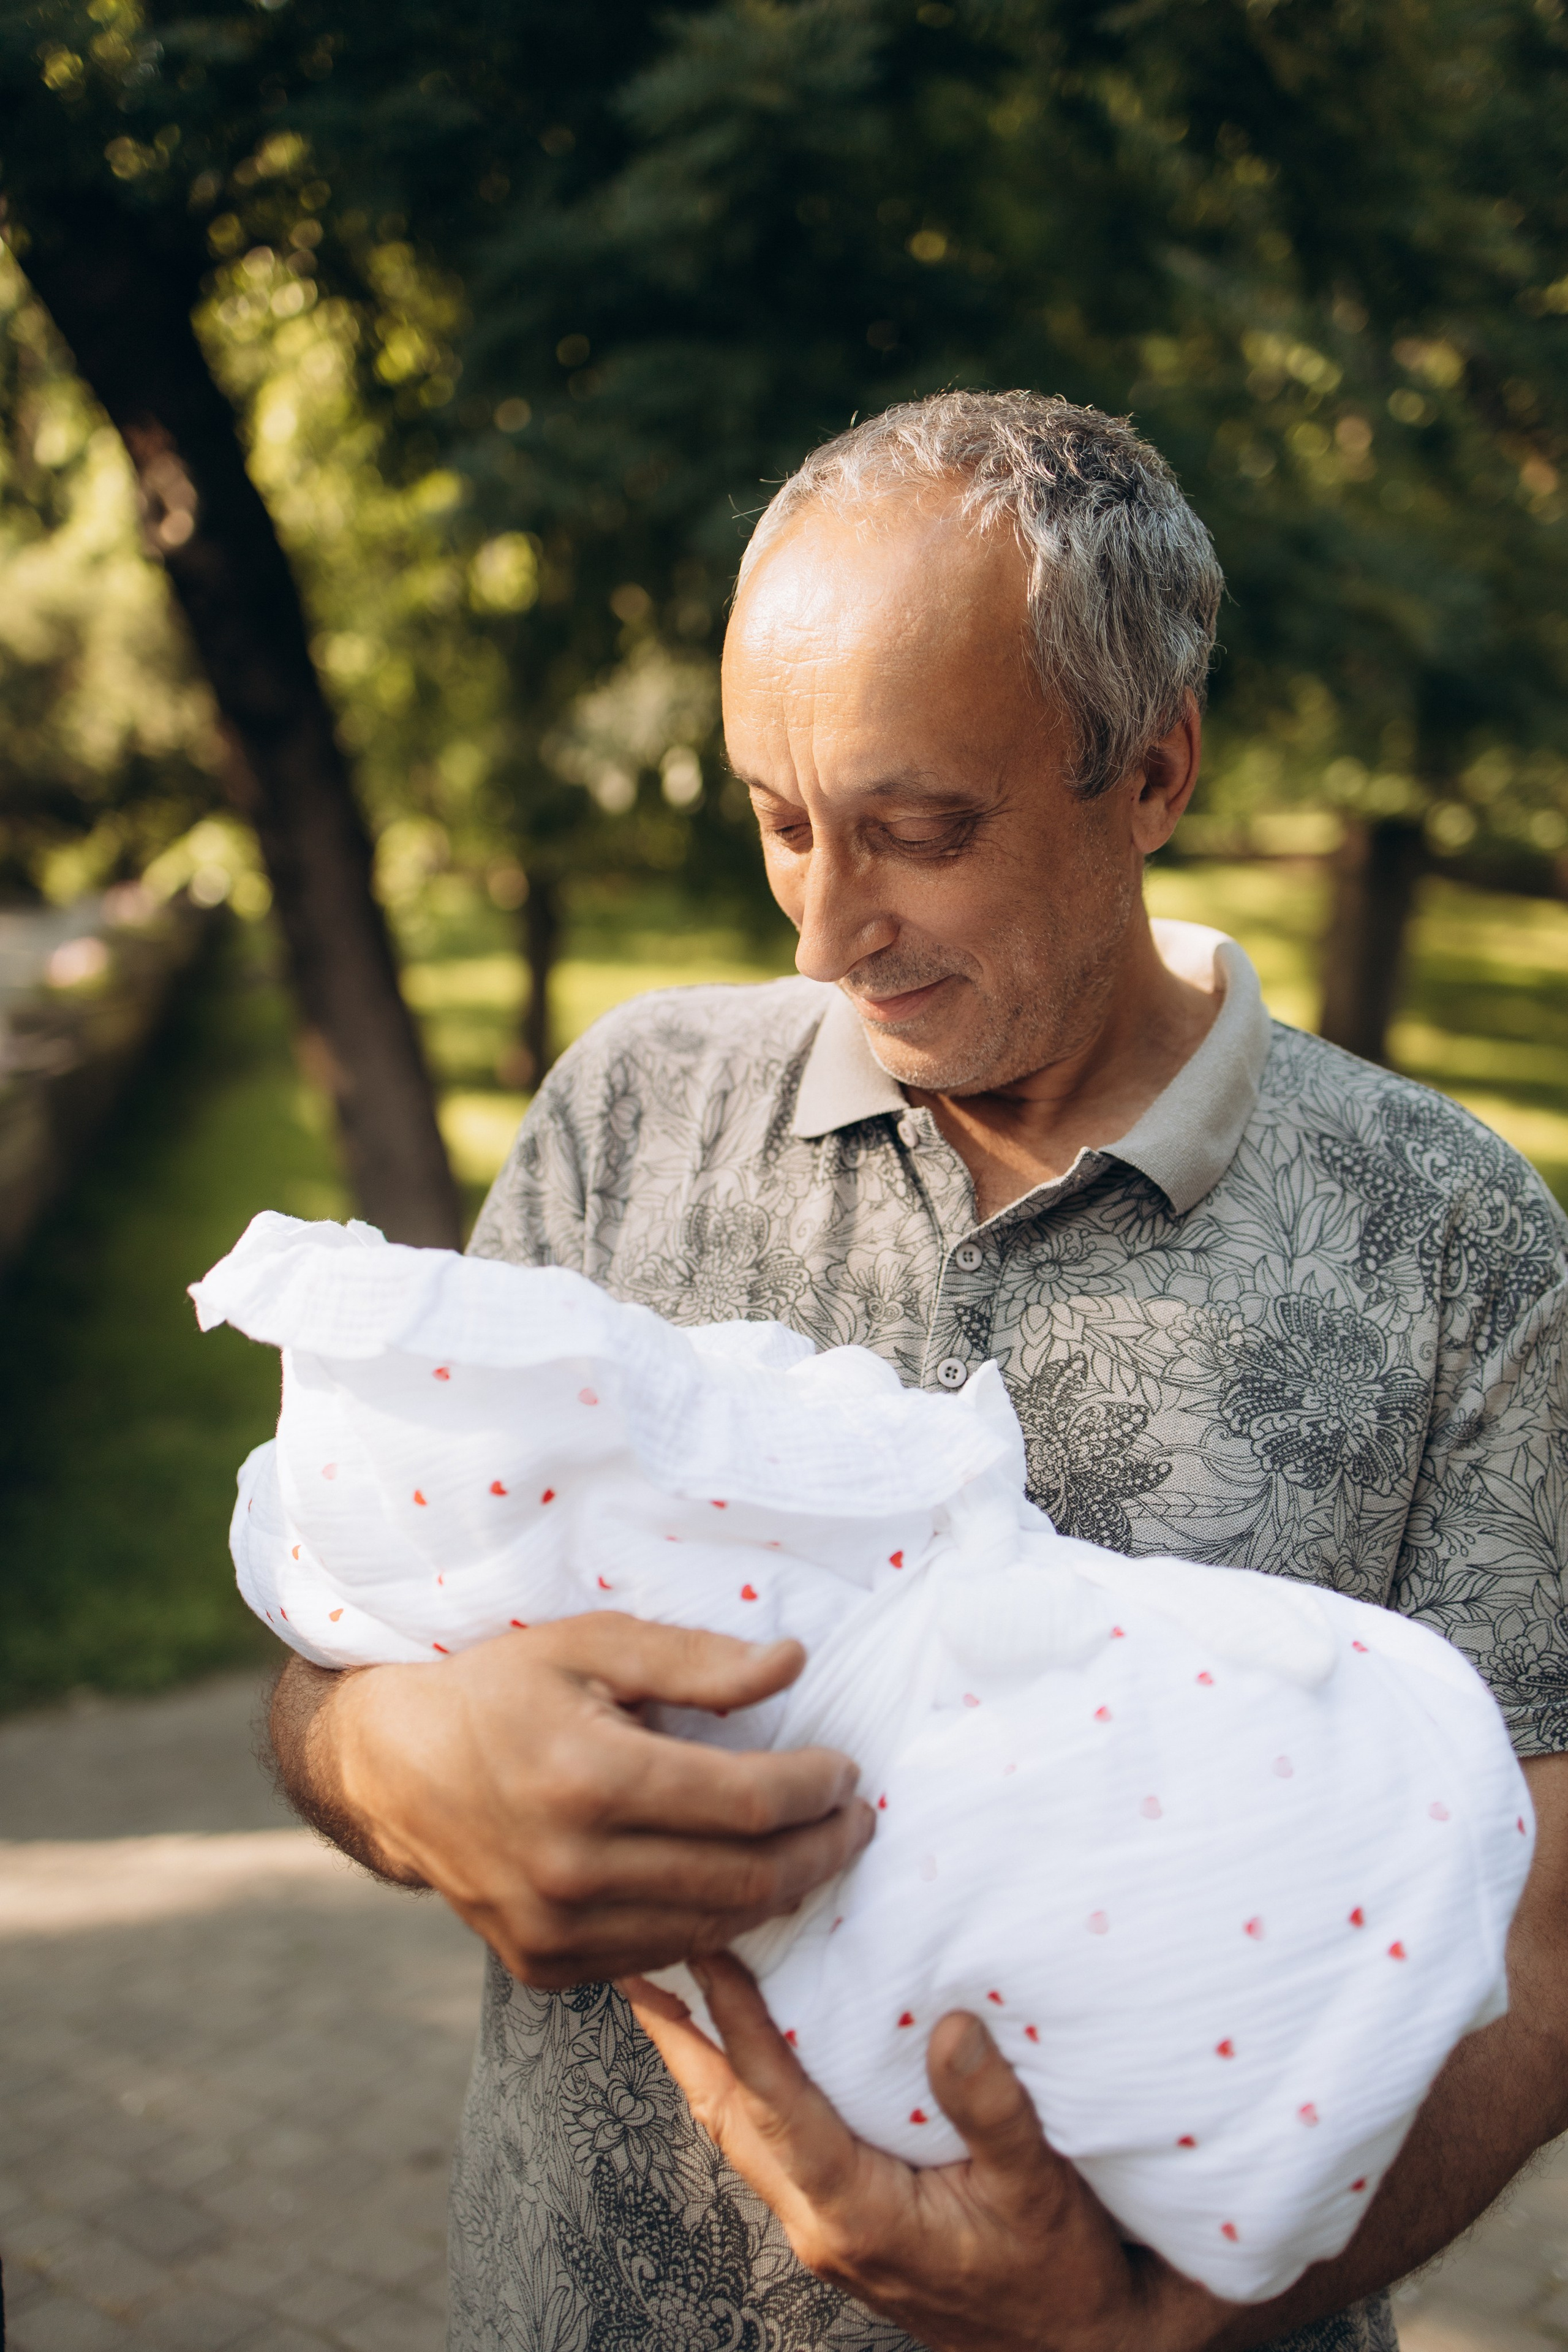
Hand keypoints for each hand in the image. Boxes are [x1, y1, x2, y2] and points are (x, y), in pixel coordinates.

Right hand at [284, 1617, 872, 1985]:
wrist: (393, 1767)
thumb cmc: (501, 1689)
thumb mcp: (591, 1644)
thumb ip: (696, 1660)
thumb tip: (793, 1664)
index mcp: (588, 1777)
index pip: (746, 1802)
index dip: (815, 1789)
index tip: (846, 1770)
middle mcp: (571, 1867)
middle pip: (744, 1877)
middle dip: (821, 1849)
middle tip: (855, 1819)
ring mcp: (554, 1929)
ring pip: (712, 1929)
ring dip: (780, 1892)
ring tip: (814, 1851)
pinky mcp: (544, 1966)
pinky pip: (660, 1958)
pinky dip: (712, 1925)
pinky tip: (738, 1886)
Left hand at [623, 1954, 1230, 2351]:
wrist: (1076, 2348)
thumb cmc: (1058, 2270)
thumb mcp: (1039, 2187)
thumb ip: (991, 2108)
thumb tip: (950, 2026)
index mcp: (858, 2213)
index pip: (775, 2106)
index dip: (737, 2027)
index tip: (706, 1956)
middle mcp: (822, 2223)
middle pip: (726, 2119)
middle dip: (679, 2039)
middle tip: (635, 1960)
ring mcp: (825, 2228)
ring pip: (737, 2133)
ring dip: (700, 2060)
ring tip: (666, 1990)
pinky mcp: (840, 2223)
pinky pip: (767, 2143)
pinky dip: (740, 2086)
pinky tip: (738, 2050)